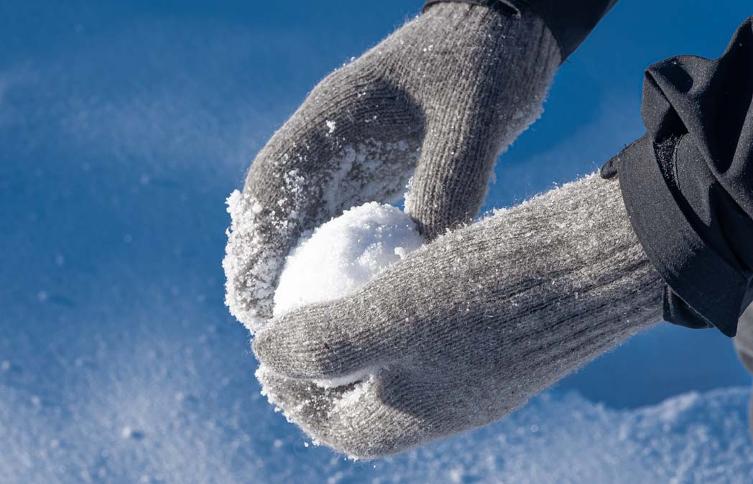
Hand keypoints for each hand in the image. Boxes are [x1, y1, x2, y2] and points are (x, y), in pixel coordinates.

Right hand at [223, 3, 559, 331]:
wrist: (502, 36)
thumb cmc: (485, 63)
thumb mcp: (474, 116)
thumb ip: (448, 182)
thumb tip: (423, 266)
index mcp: (331, 115)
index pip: (272, 186)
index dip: (253, 247)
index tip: (257, 305)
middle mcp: (329, 142)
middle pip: (279, 214)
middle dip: (270, 274)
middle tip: (284, 336)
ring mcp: (351, 160)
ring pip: (309, 227)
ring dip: (304, 276)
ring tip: (315, 333)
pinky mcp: (377, 177)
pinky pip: (349, 230)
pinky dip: (346, 266)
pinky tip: (360, 304)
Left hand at [253, 175, 663, 457]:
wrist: (593, 261)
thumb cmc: (487, 291)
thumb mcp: (393, 314)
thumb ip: (325, 342)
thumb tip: (263, 353)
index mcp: (423, 417)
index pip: (341, 429)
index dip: (297, 402)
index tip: (268, 366)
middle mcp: (453, 404)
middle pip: (371, 404)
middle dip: (327, 377)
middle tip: (297, 333)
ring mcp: (483, 373)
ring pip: (405, 367)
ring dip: (366, 342)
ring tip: (338, 301)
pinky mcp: (504, 337)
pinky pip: (438, 337)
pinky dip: (405, 316)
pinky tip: (396, 274)